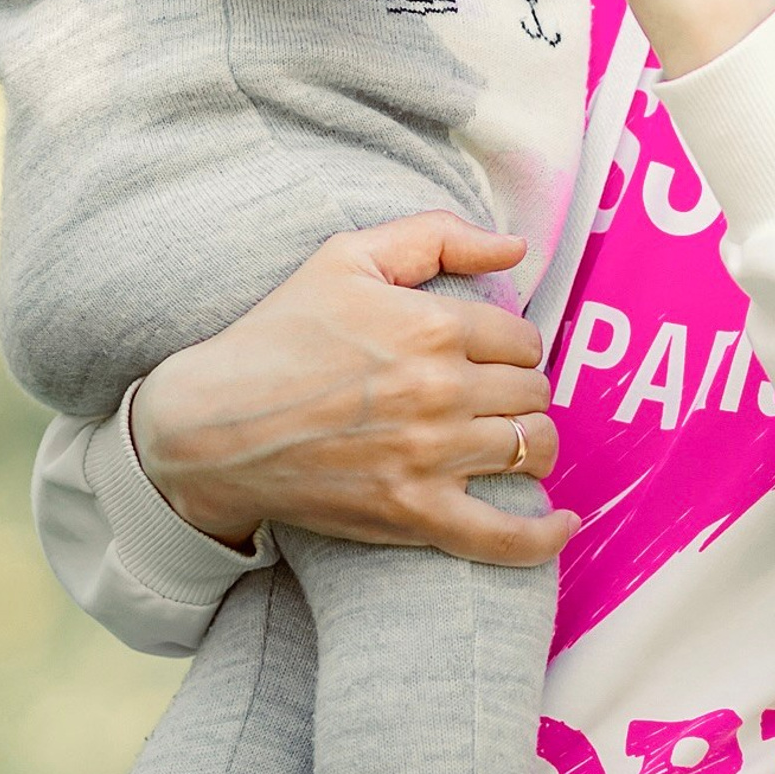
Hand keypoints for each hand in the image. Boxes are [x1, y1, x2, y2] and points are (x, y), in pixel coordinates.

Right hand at [131, 214, 576, 565]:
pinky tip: (561, 523)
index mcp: (431, 324)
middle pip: (532, 393)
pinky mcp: (413, 514)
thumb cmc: (281, 333)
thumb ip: (437, 236)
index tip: (489, 353)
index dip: (511, 344)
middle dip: (520, 389)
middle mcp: (440, 390)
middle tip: (491, 393)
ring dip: (529, 442)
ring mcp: (430, 457)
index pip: (523, 337)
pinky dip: (542, 536)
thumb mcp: (348, 257)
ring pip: (531, 449)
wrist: (213, 424)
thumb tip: (515, 247)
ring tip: (508, 438)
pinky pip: (504, 537)